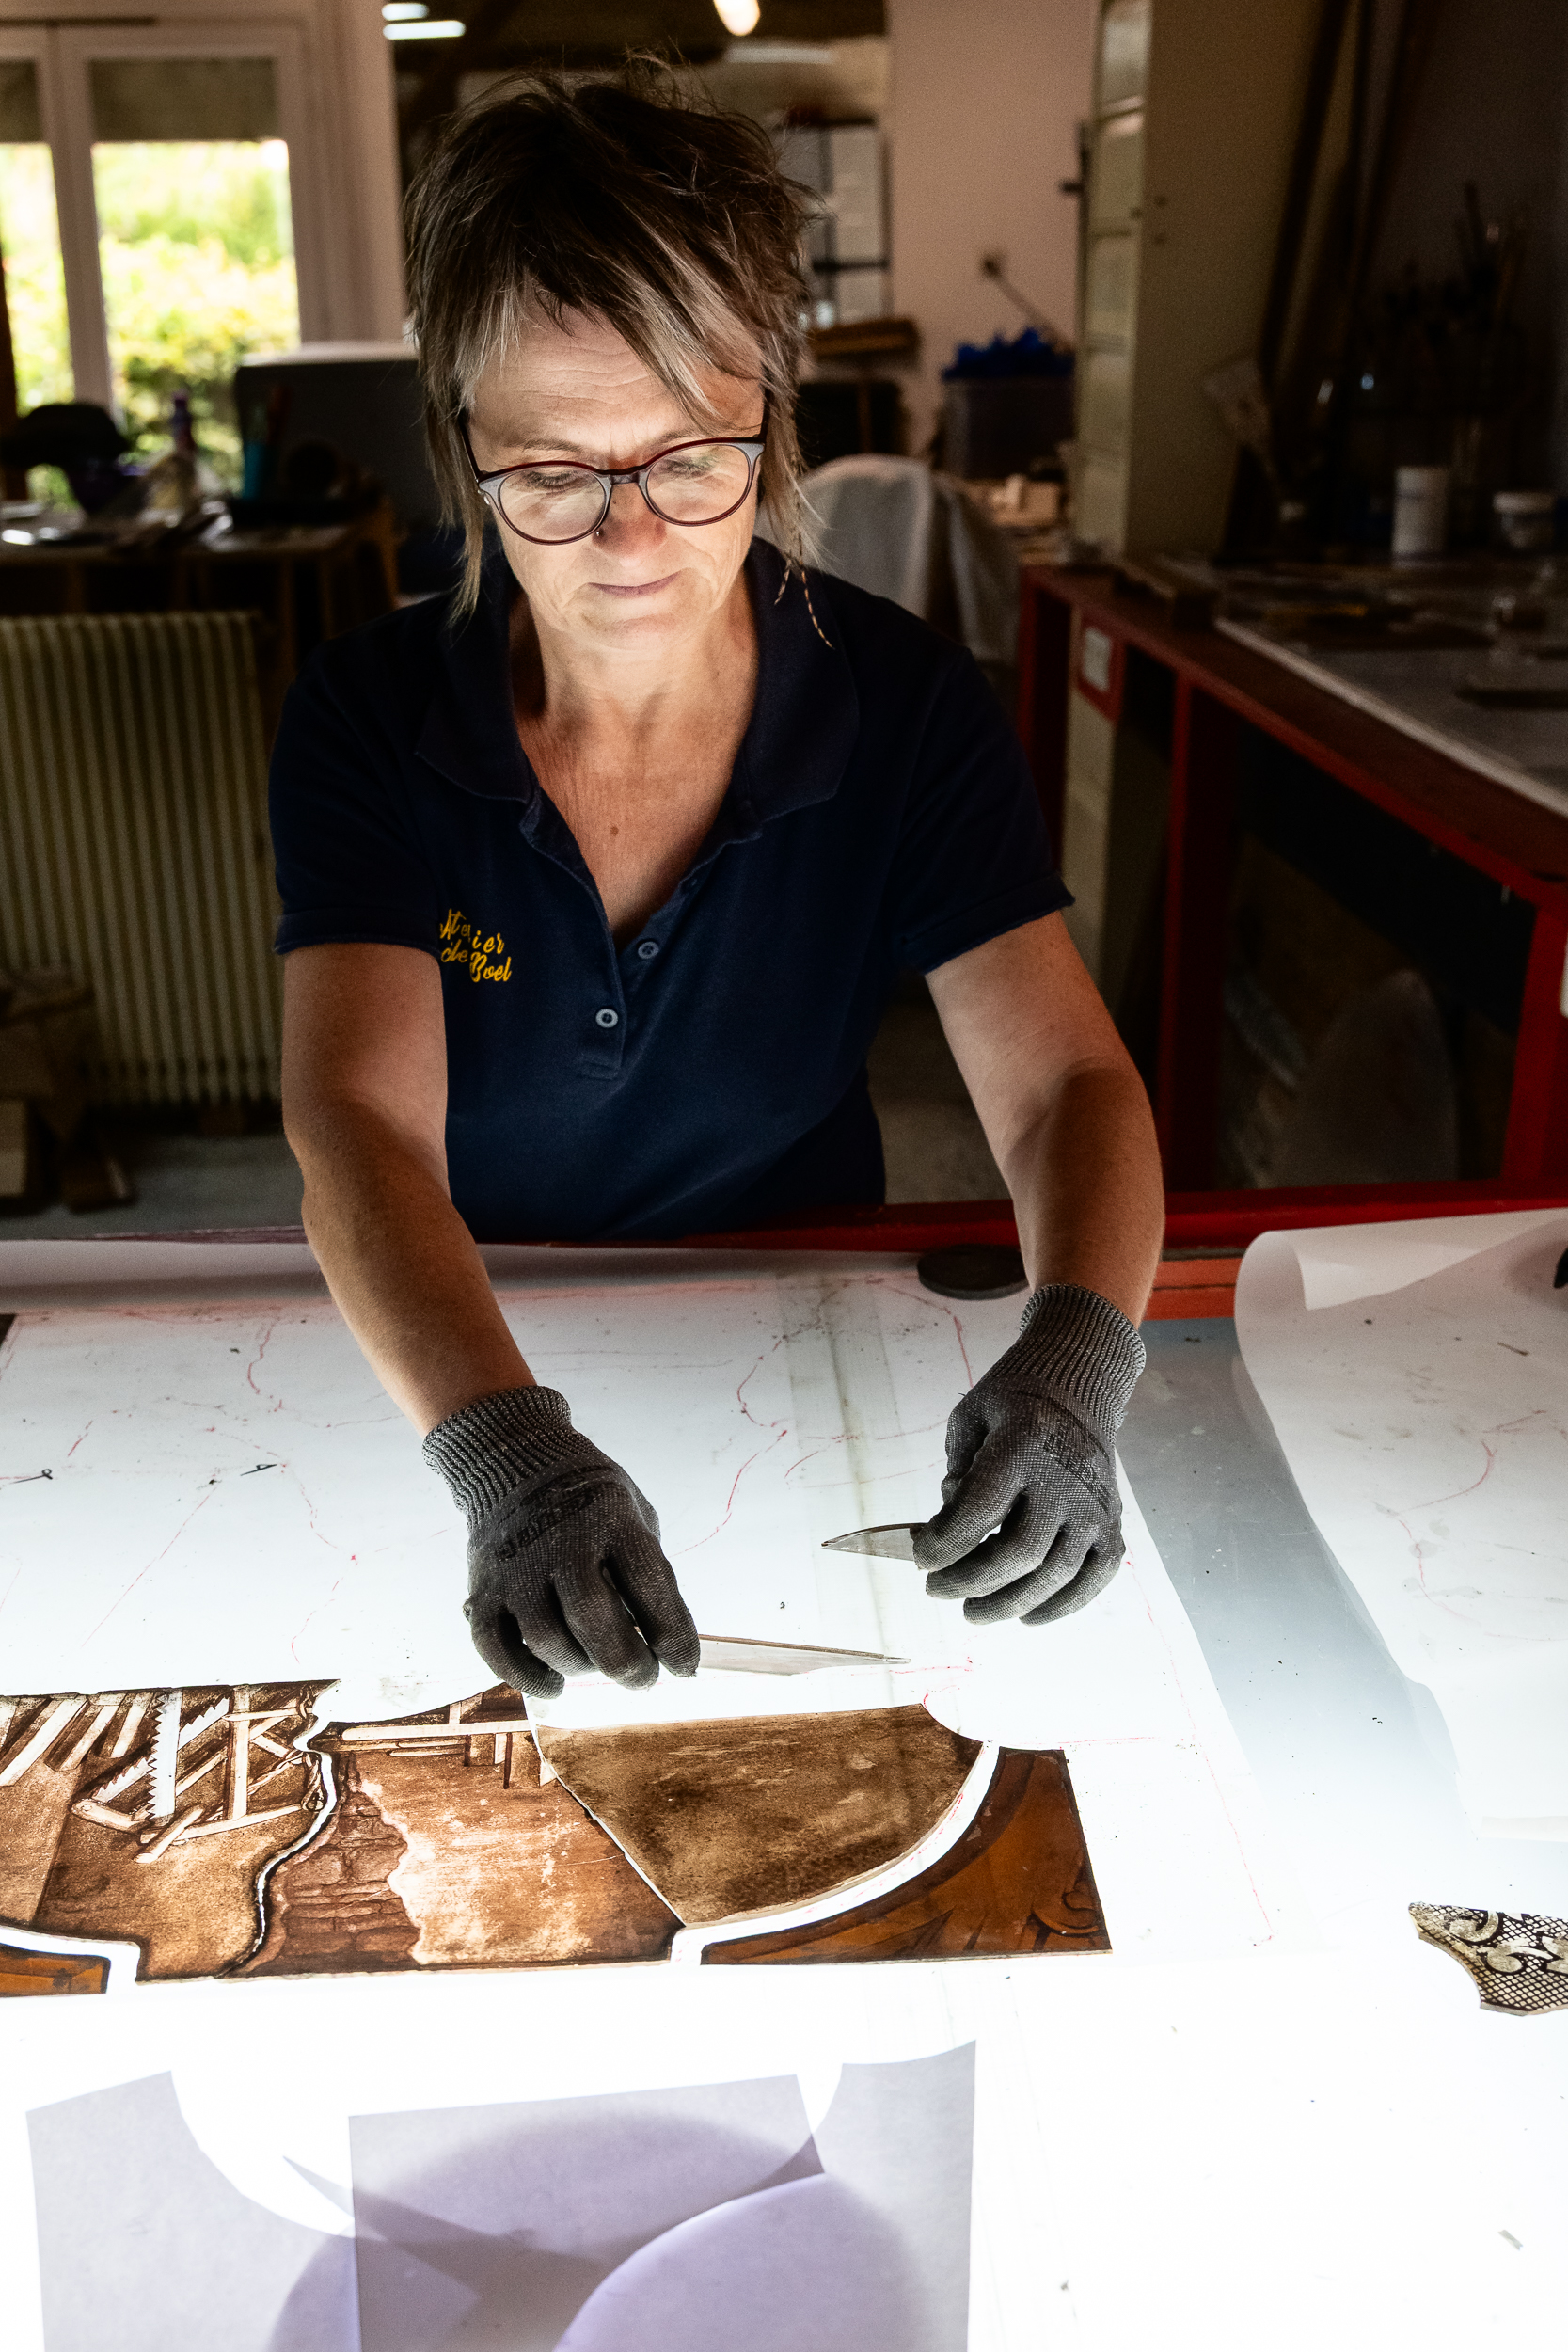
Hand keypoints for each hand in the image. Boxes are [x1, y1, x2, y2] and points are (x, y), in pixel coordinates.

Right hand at [423, 1386, 699, 1697]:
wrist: (515, 1461)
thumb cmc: (589, 1500)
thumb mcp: (633, 1514)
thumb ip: (646, 1571)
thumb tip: (663, 1643)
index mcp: (610, 1517)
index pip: (650, 1584)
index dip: (674, 1635)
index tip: (686, 1667)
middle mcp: (561, 1541)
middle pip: (594, 1618)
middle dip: (628, 1663)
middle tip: (645, 1679)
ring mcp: (516, 1567)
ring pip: (547, 1639)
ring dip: (581, 1668)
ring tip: (599, 1666)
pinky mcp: (483, 1589)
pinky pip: (497, 1649)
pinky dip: (527, 1677)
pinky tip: (556, 1683)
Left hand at [913, 1285, 1144, 1623]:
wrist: (1079, 1381)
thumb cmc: (1014, 1400)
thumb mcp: (970, 1418)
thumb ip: (957, 1473)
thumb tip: (949, 1533)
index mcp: (1024, 1443)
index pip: (978, 1510)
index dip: (942, 1545)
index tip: (918, 1558)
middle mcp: (1067, 1477)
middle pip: (1019, 1553)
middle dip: (969, 1582)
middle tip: (936, 1590)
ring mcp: (1096, 1504)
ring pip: (1055, 1574)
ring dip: (1008, 1604)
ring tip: (972, 1612)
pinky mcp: (1113, 1521)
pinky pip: (1094, 1577)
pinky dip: (1063, 1605)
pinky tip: (1028, 1615)